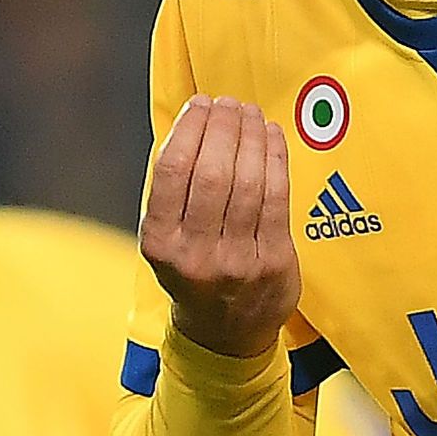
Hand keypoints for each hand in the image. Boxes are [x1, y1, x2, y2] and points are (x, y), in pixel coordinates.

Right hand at [139, 94, 300, 358]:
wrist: (225, 333)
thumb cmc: (194, 268)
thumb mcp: (166, 238)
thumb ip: (175, 190)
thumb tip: (198, 121)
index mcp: (159, 243)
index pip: (172, 171)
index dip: (189, 129)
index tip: (200, 104)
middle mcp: (195, 255)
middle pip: (212, 172)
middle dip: (222, 126)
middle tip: (228, 102)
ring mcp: (236, 261)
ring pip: (248, 182)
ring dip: (250, 136)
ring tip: (248, 113)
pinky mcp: (272, 263)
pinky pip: (277, 197)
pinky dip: (274, 158)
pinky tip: (270, 136)